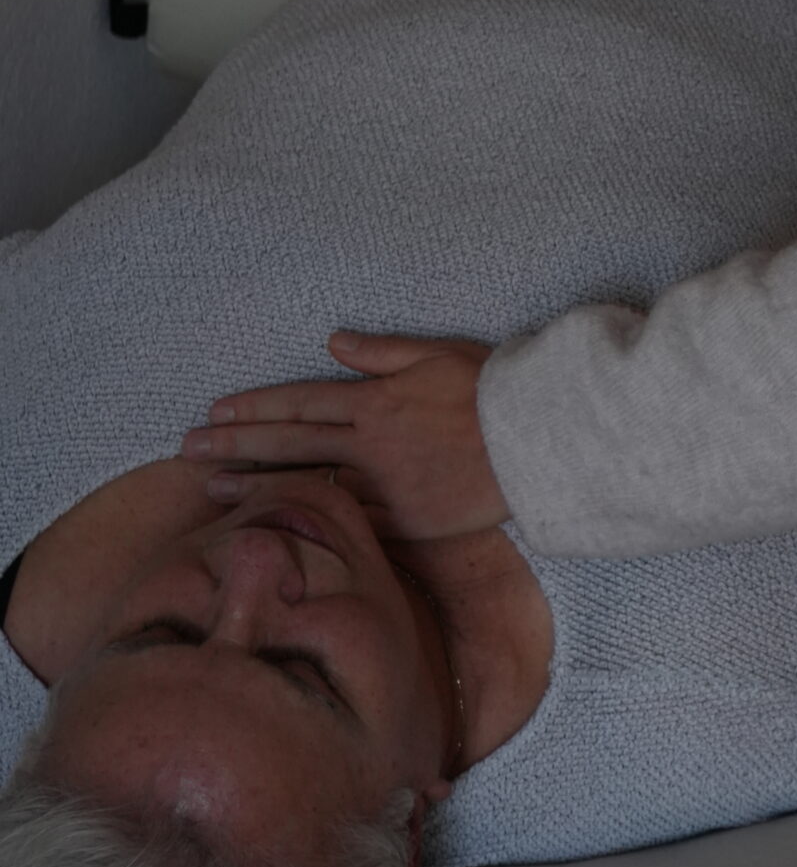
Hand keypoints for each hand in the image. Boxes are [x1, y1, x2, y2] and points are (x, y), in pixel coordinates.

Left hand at [180, 332, 508, 540]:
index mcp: (375, 400)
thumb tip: (333, 341)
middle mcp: (370, 443)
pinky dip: (309, 524)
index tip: (215, 411)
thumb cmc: (490, 387)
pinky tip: (278, 526)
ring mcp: (385, 485)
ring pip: (307, 485)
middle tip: (188, 450)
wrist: (537, 436)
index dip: (255, 407)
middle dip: (235, 446)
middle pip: (290, 443)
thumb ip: (380, 351)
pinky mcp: (406, 520)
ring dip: (255, 487)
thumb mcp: (435, 353)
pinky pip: (349, 525)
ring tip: (210, 490)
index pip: (300, 403)